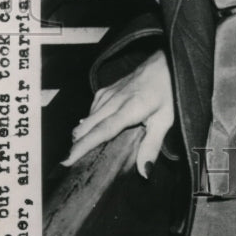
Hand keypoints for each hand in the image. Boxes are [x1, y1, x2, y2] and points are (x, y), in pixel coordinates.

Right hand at [61, 49, 174, 177]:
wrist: (165, 62)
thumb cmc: (168, 92)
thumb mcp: (166, 120)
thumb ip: (152, 146)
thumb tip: (144, 172)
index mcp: (130, 109)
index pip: (102, 131)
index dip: (83, 146)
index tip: (67, 160)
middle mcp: (114, 101)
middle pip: (87, 126)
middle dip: (76, 145)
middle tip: (69, 164)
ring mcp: (108, 94)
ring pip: (87, 118)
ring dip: (81, 135)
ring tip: (78, 152)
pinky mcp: (106, 90)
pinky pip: (91, 109)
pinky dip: (88, 123)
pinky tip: (90, 131)